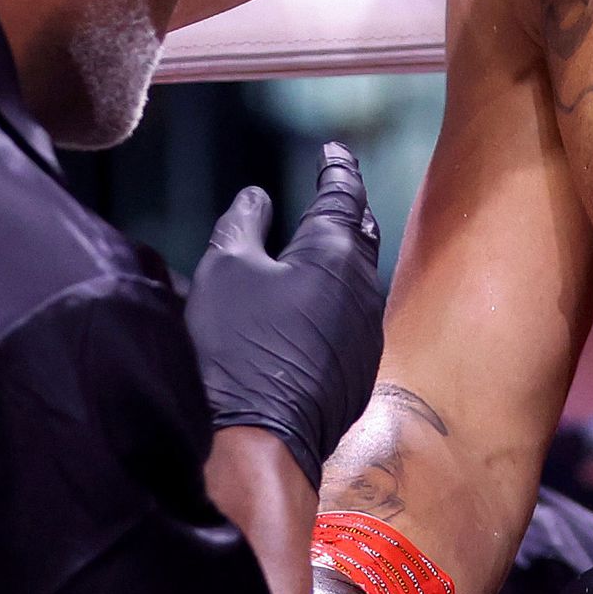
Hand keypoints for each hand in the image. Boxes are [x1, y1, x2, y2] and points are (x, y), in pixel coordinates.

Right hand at [186, 144, 386, 486]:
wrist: (258, 440)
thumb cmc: (236, 349)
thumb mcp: (225, 270)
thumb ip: (243, 224)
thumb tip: (257, 197)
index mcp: (333, 253)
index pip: (343, 193)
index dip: (337, 168)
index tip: (334, 152)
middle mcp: (363, 289)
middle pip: (361, 234)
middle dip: (348, 210)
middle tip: (336, 192)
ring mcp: (367, 334)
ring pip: (360, 280)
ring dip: (343, 258)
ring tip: (322, 247)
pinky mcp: (359, 371)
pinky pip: (354, 320)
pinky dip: (338, 300)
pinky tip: (316, 310)